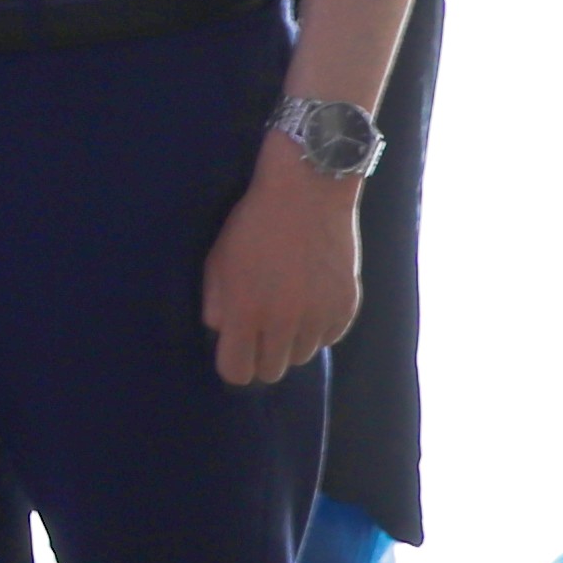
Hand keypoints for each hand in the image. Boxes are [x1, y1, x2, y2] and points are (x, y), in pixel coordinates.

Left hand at [200, 139, 360, 387]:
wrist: (308, 190)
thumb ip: (216, 303)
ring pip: (302, 356)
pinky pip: (329, 338)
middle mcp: (283, 323)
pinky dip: (319, 327)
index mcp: (245, 312)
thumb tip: (223, 331)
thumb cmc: (255, 222)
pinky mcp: (346, 307)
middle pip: (271, 371)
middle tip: (261, 332)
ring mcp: (318, 316)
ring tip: (288, 309)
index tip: (236, 350)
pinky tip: (312, 300)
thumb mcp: (218, 259)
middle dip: (262, 357)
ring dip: (292, 341)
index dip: (233, 363)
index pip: (237, 372)